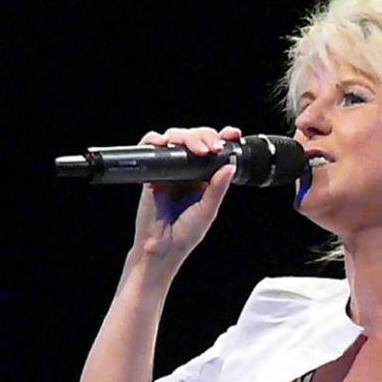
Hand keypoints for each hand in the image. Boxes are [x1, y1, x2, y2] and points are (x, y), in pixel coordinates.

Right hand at [131, 126, 241, 268]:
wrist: (161, 247)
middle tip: (213, 147)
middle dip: (205, 136)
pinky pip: (150, 147)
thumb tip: (230, 165)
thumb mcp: (208, 210)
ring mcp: (169, 168)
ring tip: (198, 150)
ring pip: (175, 138)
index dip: (222, 138)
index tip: (232, 134)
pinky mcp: (151, 171)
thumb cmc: (185, 234)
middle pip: (195, 138)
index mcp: (204, 177)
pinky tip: (165, 144)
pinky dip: (154, 139)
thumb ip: (217, 188)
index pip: (213, 150)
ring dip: (186, 137)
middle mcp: (187, 170)